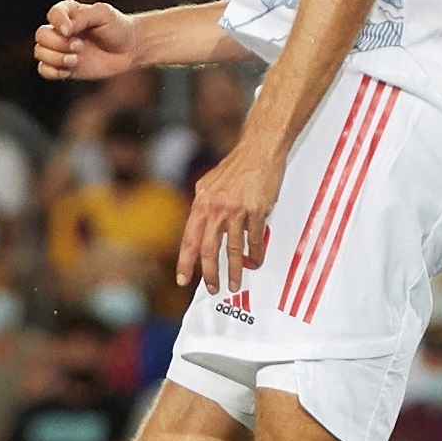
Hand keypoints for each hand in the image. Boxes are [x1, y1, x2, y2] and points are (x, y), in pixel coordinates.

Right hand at [35, 0, 139, 83]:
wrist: (129, 49)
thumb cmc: (117, 28)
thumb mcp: (104, 14)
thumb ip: (83, 16)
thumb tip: (64, 29)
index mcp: (68, 12)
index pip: (53, 15)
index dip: (58, 23)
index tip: (70, 31)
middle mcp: (59, 30)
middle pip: (42, 35)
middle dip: (58, 43)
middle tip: (79, 46)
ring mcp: (59, 48)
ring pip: (40, 52)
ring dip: (55, 58)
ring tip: (75, 59)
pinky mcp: (62, 65)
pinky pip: (44, 70)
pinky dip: (52, 72)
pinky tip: (67, 71)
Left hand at [178, 138, 282, 292]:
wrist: (258, 151)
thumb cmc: (236, 167)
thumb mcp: (209, 185)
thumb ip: (203, 206)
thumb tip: (199, 226)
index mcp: (201, 204)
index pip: (189, 239)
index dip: (185, 262)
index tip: (183, 279)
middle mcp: (216, 209)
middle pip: (209, 250)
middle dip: (210, 274)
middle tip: (213, 288)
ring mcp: (236, 211)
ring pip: (233, 249)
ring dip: (235, 271)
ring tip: (237, 284)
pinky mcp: (256, 211)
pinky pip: (254, 240)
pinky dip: (255, 254)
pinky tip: (255, 262)